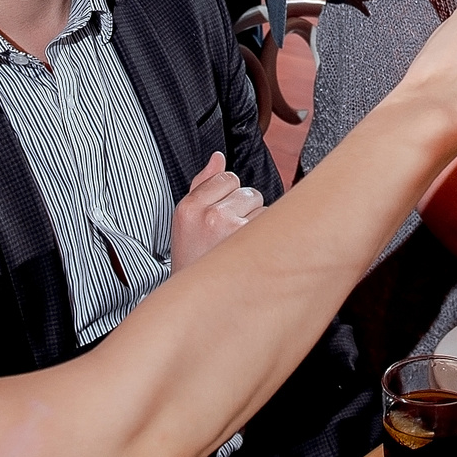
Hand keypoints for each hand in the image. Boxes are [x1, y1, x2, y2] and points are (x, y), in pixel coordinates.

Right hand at [170, 150, 263, 271]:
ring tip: (237, 242)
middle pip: (247, 191)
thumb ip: (203, 184)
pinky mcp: (251, 240)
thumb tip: (218, 157)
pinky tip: (250, 249)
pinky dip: (265, 233)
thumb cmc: (194, 258)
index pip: (227, 178)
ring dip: (255, 220)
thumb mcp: (186, 220)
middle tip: (228, 233)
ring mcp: (231, 227)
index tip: (219, 216)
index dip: (227, 196)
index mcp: (189, 207)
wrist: (199, 299)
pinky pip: (270, 221)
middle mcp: (209, 214)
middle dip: (243, 208)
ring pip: (261, 205)